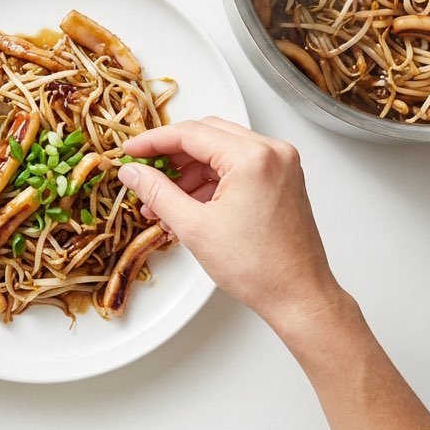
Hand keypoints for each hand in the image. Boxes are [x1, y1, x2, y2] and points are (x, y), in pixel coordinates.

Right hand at [116, 118, 343, 328]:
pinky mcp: (283, 180)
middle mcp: (273, 152)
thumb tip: (133, 172)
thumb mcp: (195, 228)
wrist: (298, 296)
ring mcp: (281, 165)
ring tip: (164, 202)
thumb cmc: (260, 269)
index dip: (153, 141)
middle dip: (172, 156)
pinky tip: (191, 205)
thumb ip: (158, 192)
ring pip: (222, 152)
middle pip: (207, 136)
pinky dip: (212, 182)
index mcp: (253, 157)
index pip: (191, 133)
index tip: (131, 150)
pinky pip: (239, 168)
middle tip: (145, 171)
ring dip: (191, 173)